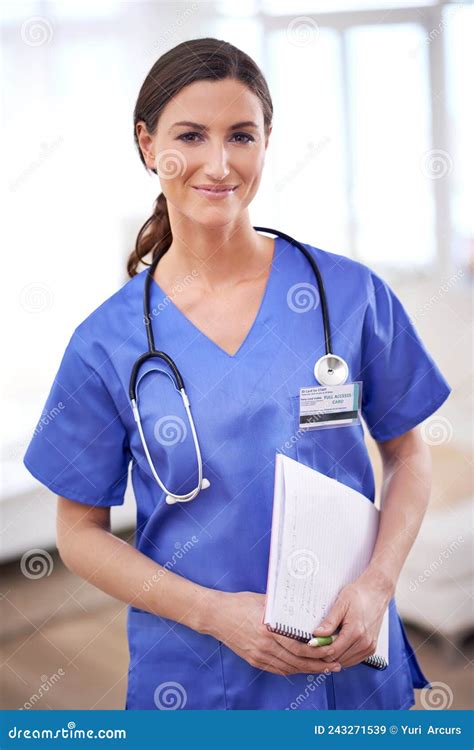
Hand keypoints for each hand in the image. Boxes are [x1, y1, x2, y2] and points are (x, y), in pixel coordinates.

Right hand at [209, 590, 341, 675]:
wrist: (215, 615)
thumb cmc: (239, 603)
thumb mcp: (265, 601)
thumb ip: (284, 608)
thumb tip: (305, 609)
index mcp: (270, 629)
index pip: (300, 646)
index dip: (318, 651)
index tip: (332, 649)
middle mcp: (265, 645)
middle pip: (298, 661)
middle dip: (319, 664)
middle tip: (334, 664)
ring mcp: (259, 655)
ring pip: (290, 668)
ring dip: (308, 670)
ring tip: (324, 668)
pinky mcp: (254, 660)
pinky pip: (278, 669)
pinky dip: (293, 670)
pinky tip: (303, 668)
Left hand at [311, 570, 392, 668]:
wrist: (376, 593)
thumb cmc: (359, 595)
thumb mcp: (341, 604)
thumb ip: (329, 621)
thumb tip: (317, 634)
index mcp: (355, 632)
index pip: (332, 652)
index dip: (319, 649)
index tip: (311, 643)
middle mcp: (364, 643)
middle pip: (338, 659)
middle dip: (325, 654)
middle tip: (317, 643)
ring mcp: (369, 647)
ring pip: (345, 662)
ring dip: (335, 656)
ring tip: (327, 643)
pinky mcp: (372, 649)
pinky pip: (354, 660)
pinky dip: (344, 656)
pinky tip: (338, 645)